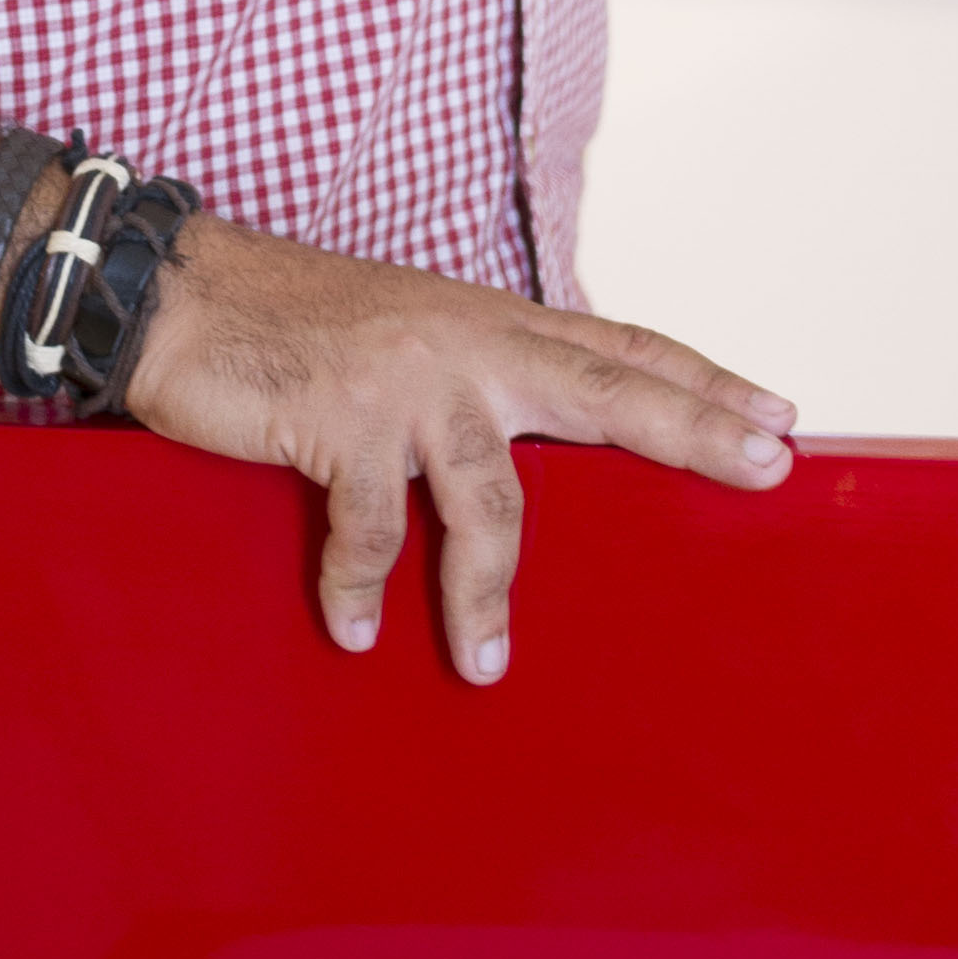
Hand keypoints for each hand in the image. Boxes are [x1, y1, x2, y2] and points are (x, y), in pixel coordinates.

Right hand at [120, 212, 794, 685]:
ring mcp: (407, 377)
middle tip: (763, 467)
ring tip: (487, 667)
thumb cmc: (289, 324)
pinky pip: (369, 527)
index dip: (700, 379)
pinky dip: (357, 588)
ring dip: (487, 595)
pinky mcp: (339, 416)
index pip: (618, 344)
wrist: (179, 291)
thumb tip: (516, 453)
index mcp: (487, 322)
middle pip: (604, 388)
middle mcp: (465, 339)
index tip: (778, 412)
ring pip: (489, 496)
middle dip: (690, 430)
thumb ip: (468, 381)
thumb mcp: (401, 333)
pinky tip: (351, 628)